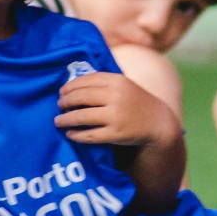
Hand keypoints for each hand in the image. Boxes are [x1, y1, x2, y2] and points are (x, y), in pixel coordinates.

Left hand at [55, 71, 181, 148]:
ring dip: (65, 119)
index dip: (70, 86)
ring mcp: (116, 116)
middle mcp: (116, 96)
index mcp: (117, 81)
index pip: (86, 81)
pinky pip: (89, 135)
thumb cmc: (135, 102)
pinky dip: (76, 135)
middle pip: (80, 97)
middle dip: (65, 102)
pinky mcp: (116, 133)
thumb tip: (71, 84)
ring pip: (81, 116)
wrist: (158, 122)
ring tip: (58, 121)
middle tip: (59, 106)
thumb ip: (103, 83)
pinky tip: (70, 134)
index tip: (61, 92)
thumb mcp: (123, 86)